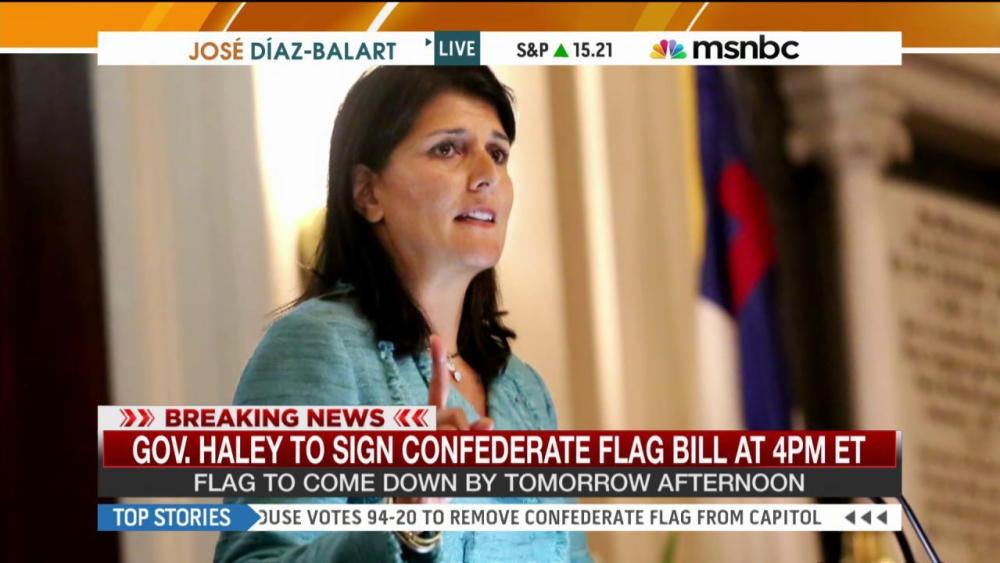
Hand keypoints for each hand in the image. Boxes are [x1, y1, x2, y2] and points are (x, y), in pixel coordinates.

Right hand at [394, 334, 492, 504]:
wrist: (417, 507)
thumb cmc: (442, 475)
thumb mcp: (464, 453)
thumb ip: (474, 436)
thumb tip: (491, 424)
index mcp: (432, 418)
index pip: (437, 388)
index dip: (437, 363)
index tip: (435, 338)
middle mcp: (422, 424)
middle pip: (455, 416)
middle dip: (467, 433)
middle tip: (465, 452)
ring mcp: (417, 440)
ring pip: (452, 438)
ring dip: (459, 455)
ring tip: (446, 471)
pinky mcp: (414, 460)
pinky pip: (442, 458)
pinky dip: (447, 469)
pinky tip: (435, 482)